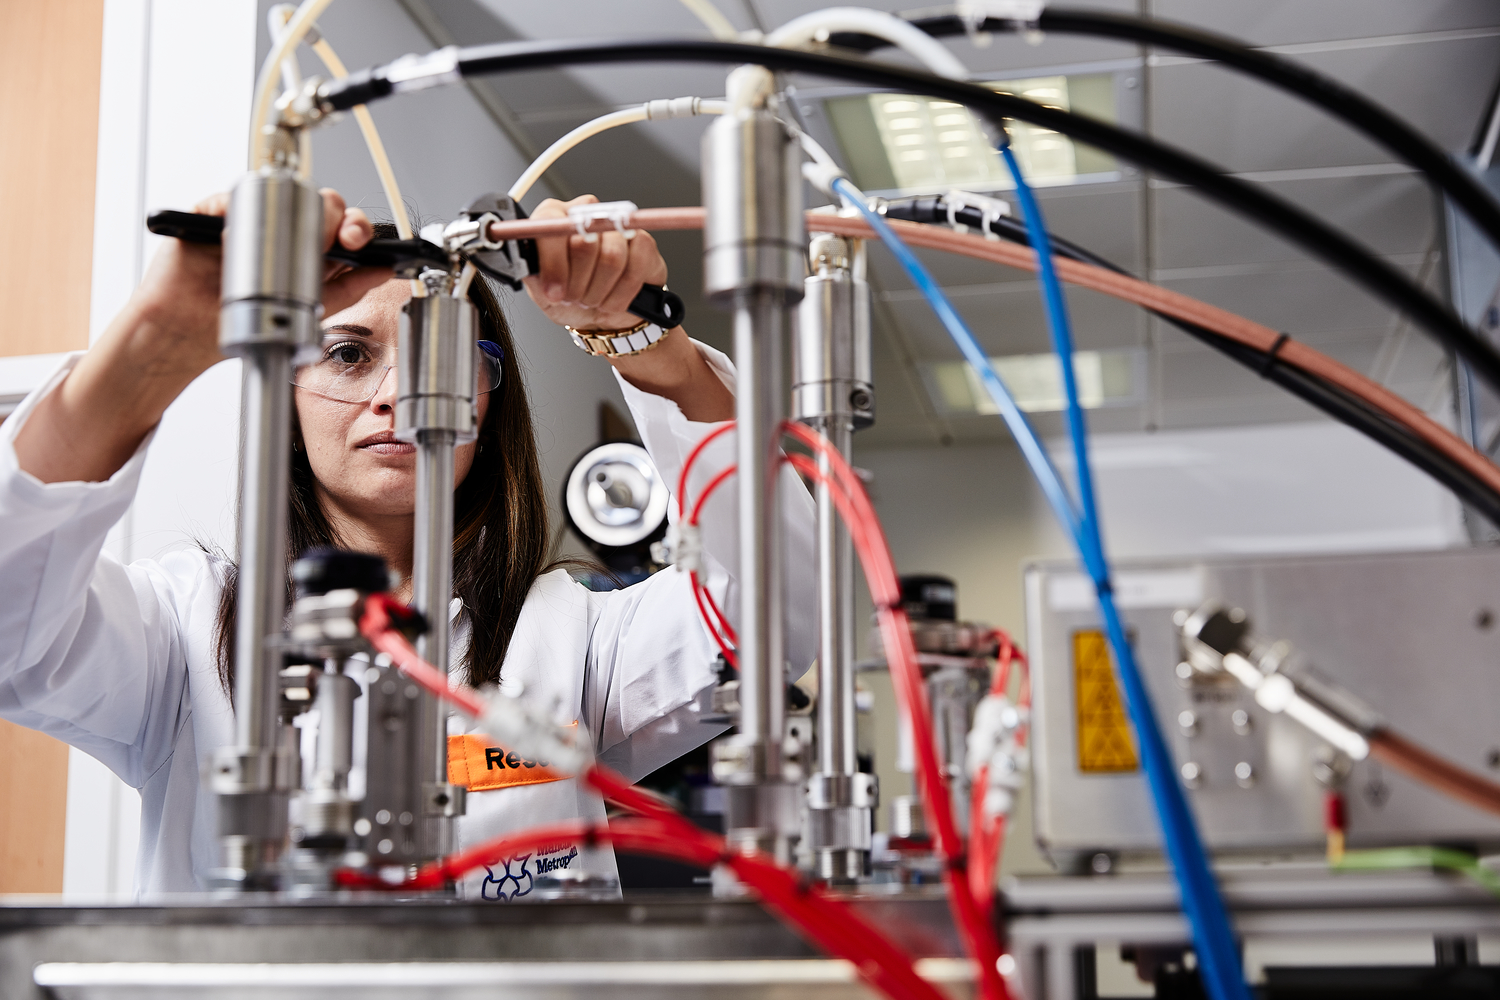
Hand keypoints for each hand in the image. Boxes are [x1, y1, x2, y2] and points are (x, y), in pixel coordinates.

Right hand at [14, 188, 389, 484]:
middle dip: (335, 215)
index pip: (338, 222)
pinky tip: (234, 229)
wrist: (191, 332)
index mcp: (307, 247)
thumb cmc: (247, 319)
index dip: (353, 225)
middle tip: (338, 239)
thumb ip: (352, 287)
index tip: (359, 239)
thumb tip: (389, 270)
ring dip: (290, 205)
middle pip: (317, 201)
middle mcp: (281, 228)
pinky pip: (225, 199)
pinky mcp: (211, 214)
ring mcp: (247, 218)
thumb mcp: (312, 307)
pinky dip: (232, 210)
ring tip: (289, 235)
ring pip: (280, 190)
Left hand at [522, 195, 666, 331]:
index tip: (553, 292)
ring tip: (593, 298)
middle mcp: (585, 214)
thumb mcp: (542, 292)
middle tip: (575, 297)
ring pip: (612, 259)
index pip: (550, 224)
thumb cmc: (570, 298)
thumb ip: (533, 274)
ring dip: (599, 292)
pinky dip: (622, 294)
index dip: (553, 262)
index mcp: (553, 219)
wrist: (601, 315)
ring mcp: (617, 225)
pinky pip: (635, 268)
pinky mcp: (643, 241)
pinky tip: (613, 298)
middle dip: (578, 283)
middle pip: (583, 244)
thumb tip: (529, 265)